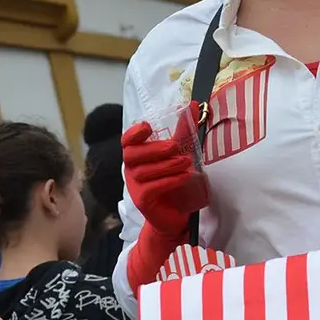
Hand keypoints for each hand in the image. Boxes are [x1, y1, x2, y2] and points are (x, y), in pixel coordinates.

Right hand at [122, 101, 208, 235]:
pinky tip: (184, 178)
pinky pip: (150, 188)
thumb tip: (192, 106)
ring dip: (166, 165)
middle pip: (132, 155)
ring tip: (186, 162)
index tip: (148, 126)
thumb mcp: (179, 153)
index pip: (127, 141)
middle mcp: (132, 169)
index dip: (134, 133)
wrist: (176, 214)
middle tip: (175, 147)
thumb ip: (183, 132)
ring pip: (143, 172)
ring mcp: (134, 186)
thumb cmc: (175, 180)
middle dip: (153, 149)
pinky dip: (168, 181)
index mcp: (138, 155)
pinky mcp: (142, 201)